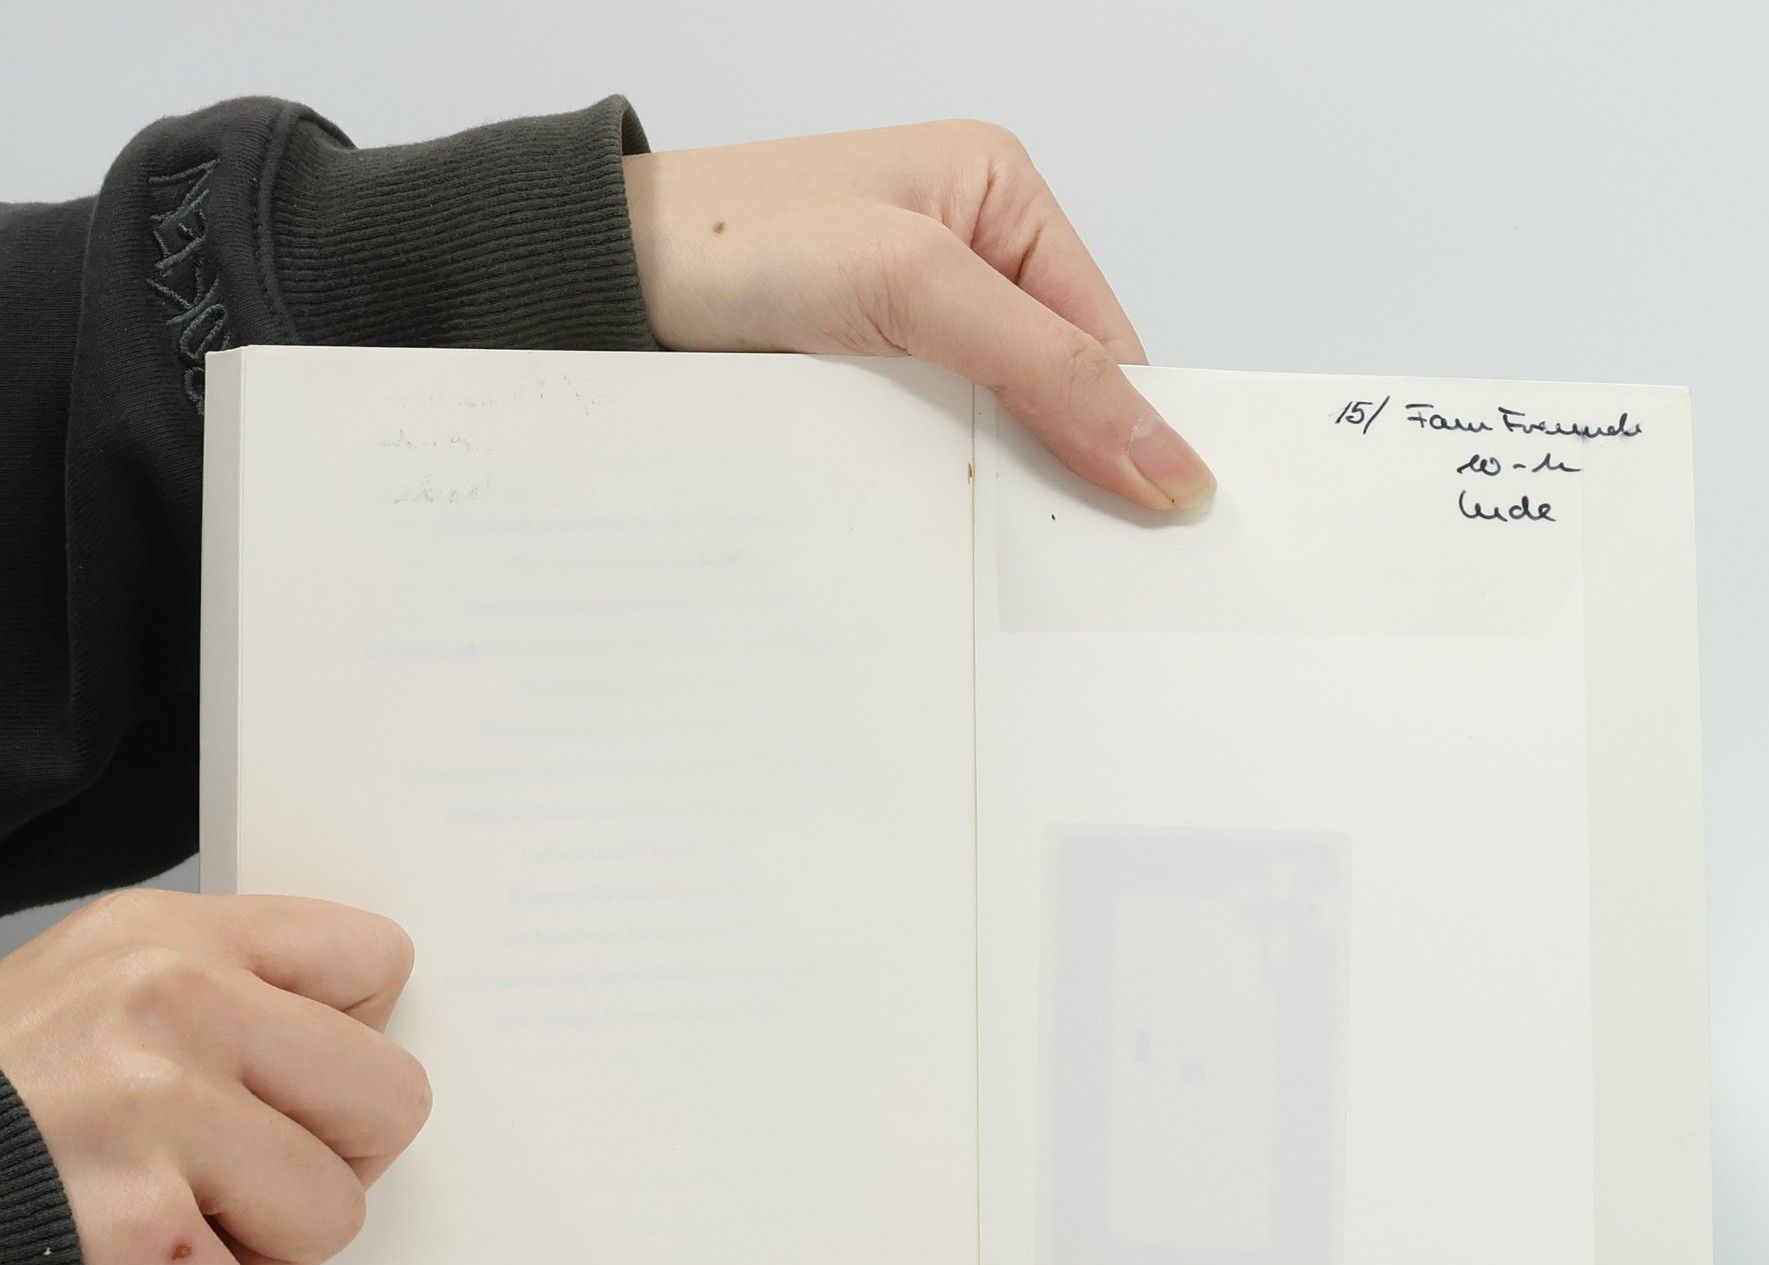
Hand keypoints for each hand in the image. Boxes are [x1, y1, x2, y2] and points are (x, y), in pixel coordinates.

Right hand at [0, 891, 431, 1264]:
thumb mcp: (75, 1002)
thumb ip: (204, 1010)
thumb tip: (329, 1056)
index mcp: (165, 942)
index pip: (369, 960)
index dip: (358, 1048)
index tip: (315, 1100)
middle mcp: (171, 1006)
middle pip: (390, 1097)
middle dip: (335, 1167)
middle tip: (258, 1199)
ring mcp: (156, 1116)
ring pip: (333, 1215)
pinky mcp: (139, 1236)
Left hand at [623, 121, 1215, 512]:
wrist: (604, 284)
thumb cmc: (742, 240)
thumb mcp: (918, 286)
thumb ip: (1048, 368)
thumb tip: (1163, 451)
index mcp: (1002, 199)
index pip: (1106, 337)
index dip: (1132, 427)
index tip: (1155, 519)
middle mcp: (966, 260)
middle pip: (1058, 391)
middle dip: (1066, 465)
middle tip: (1084, 559)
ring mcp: (912, 330)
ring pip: (996, 433)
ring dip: (998, 490)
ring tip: (1010, 555)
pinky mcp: (865, 386)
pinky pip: (935, 455)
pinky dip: (942, 496)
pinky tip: (944, 535)